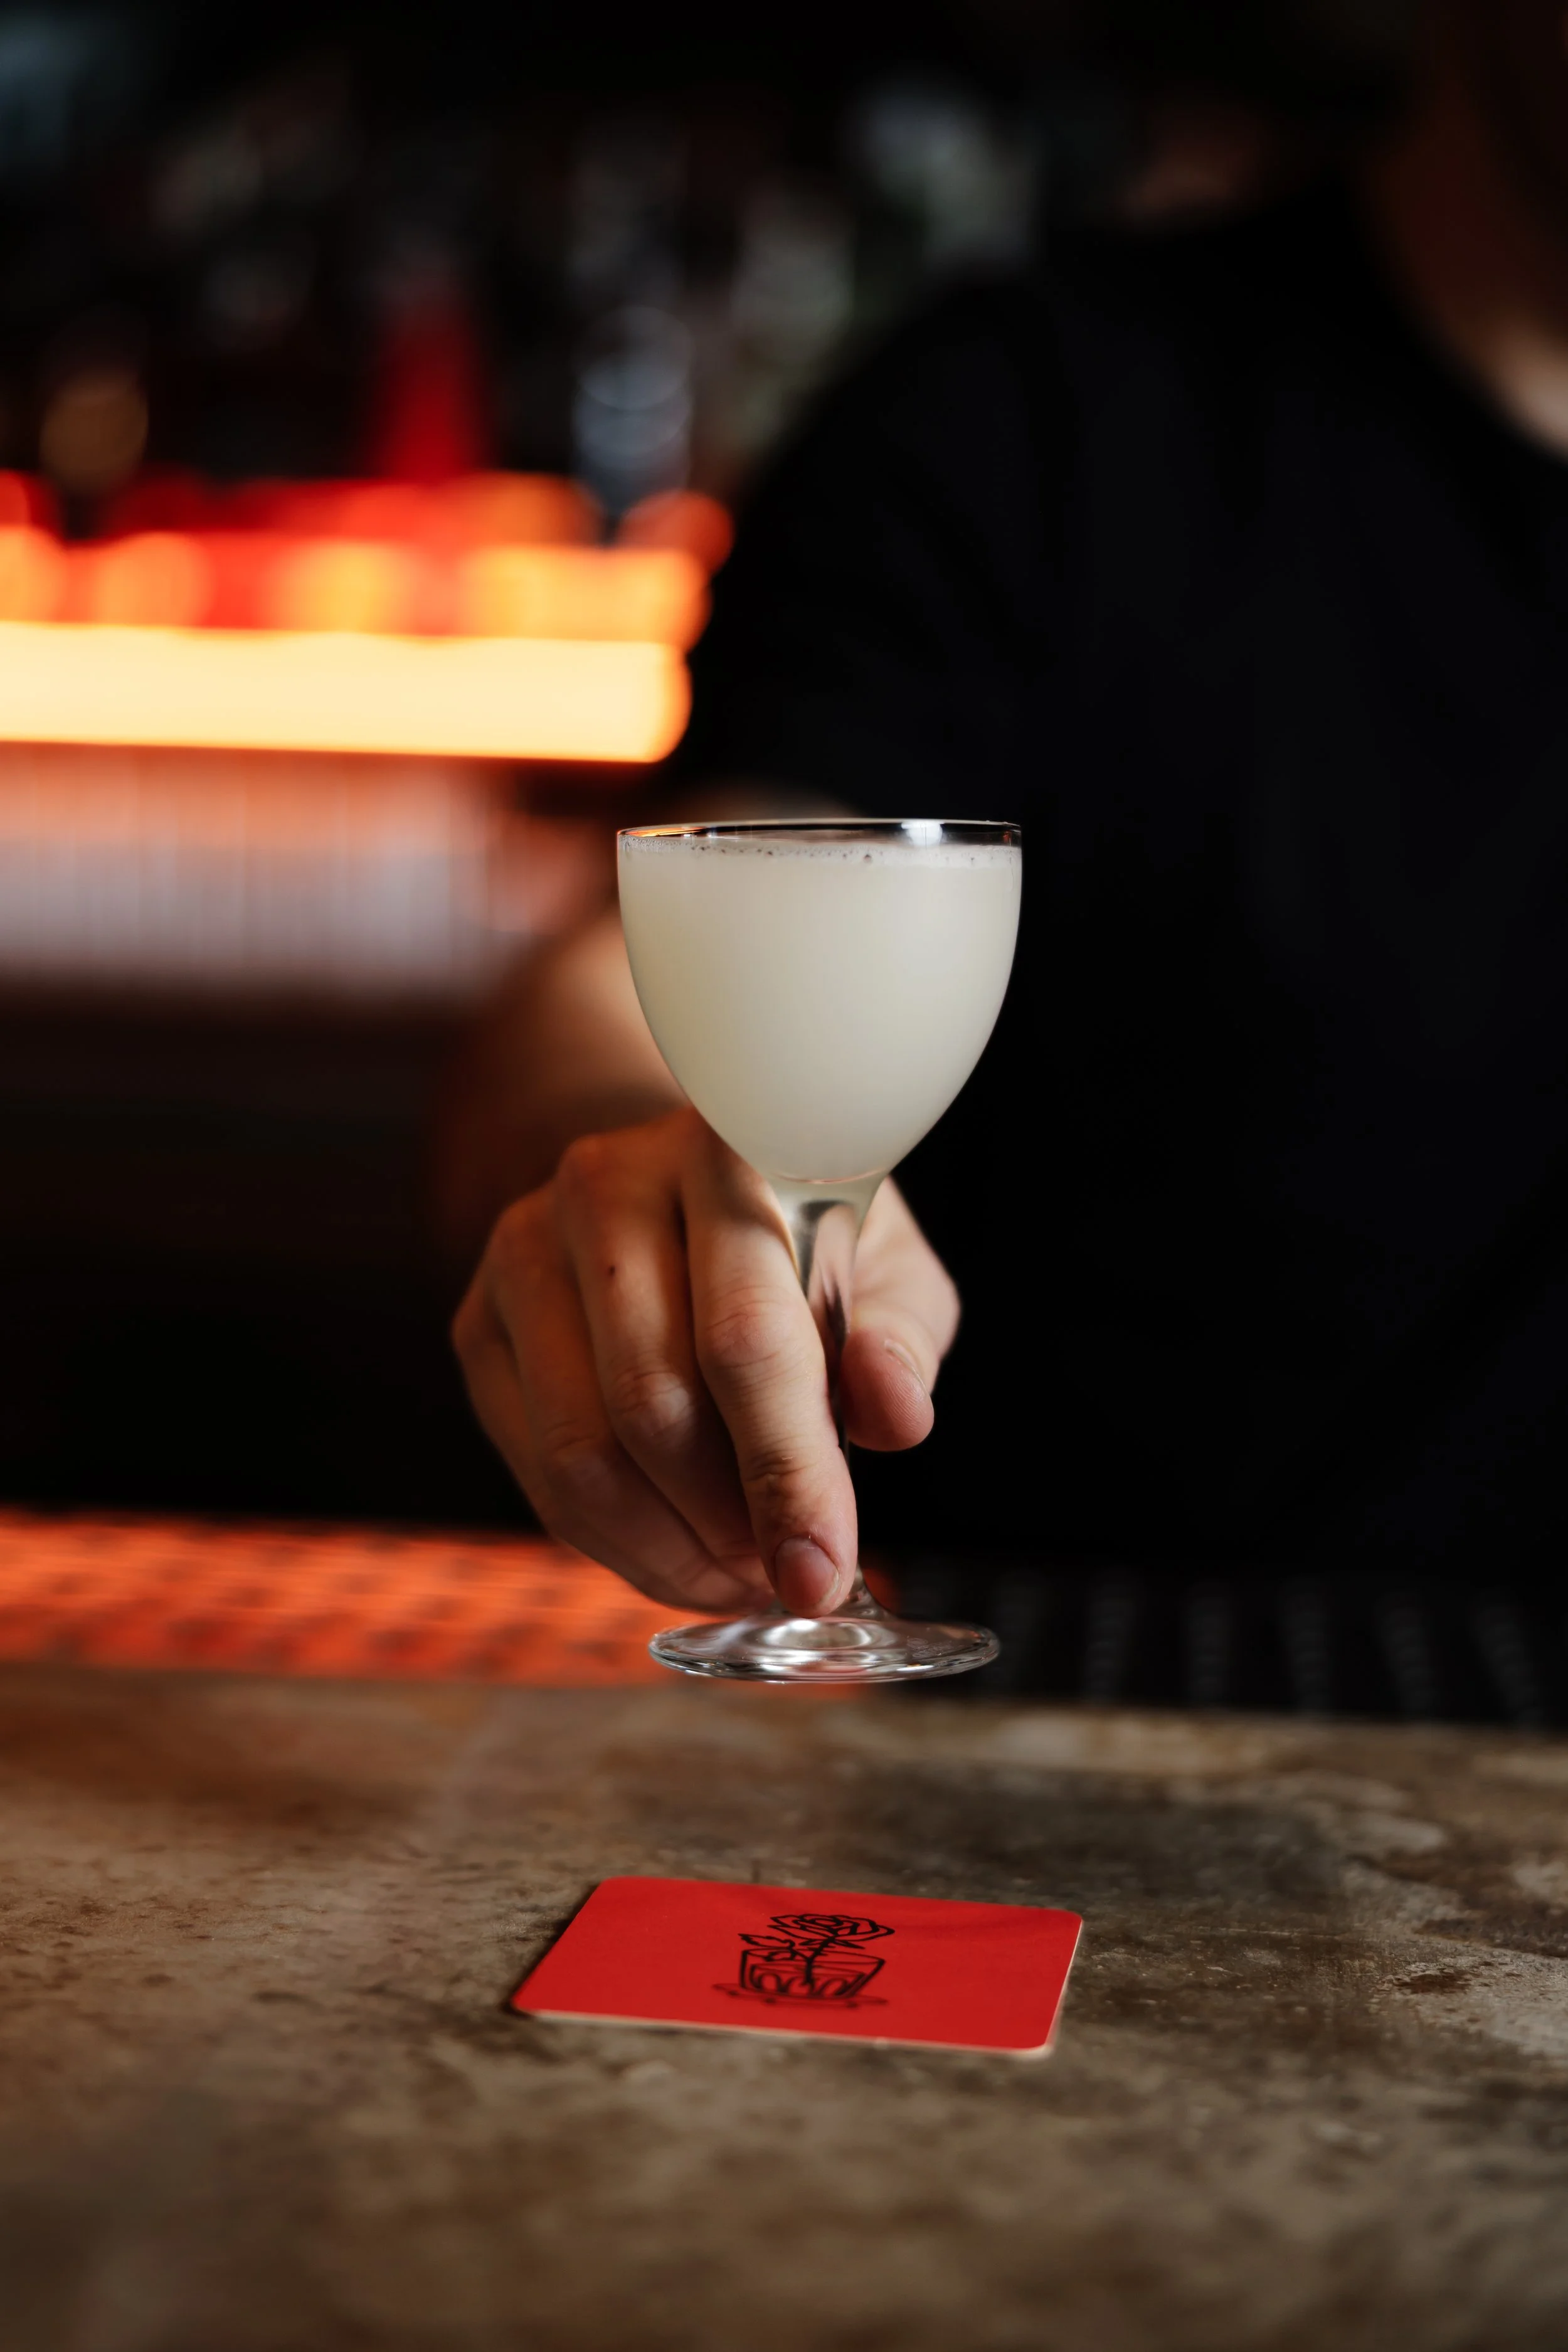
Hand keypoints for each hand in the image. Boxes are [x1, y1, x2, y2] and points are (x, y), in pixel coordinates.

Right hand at [452, 1106, 959, 1615]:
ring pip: (581, 1453)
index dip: (787, 1472)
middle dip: (728, 1525)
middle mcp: (607, 1185)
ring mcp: (526, 1249)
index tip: (821, 1571)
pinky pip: (537, 1471)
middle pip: (652, 1405)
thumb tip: (894, 1417)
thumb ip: (897, 1343)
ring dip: (668, 1548)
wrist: (679, 1193)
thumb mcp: (887, 1275)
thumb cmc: (804, 1244)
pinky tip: (677, 1549)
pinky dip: (613, 1541)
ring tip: (737, 1571)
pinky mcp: (478, 1319)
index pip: (746, 1339)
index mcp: (726, 1154)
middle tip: (785, 1573)